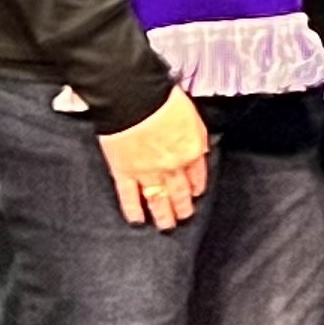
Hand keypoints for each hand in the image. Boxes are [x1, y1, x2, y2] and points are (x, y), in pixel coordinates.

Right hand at [98, 88, 212, 229]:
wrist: (134, 98)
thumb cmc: (162, 101)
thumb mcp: (192, 118)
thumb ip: (196, 138)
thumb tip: (199, 151)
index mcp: (191, 151)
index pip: (197, 175)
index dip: (196, 186)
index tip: (196, 194)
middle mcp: (172, 166)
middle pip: (180, 192)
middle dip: (183, 207)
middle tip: (184, 217)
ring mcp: (147, 172)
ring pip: (158, 199)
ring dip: (163, 215)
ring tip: (167, 226)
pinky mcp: (124, 172)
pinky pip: (129, 196)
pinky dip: (133, 210)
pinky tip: (138, 220)